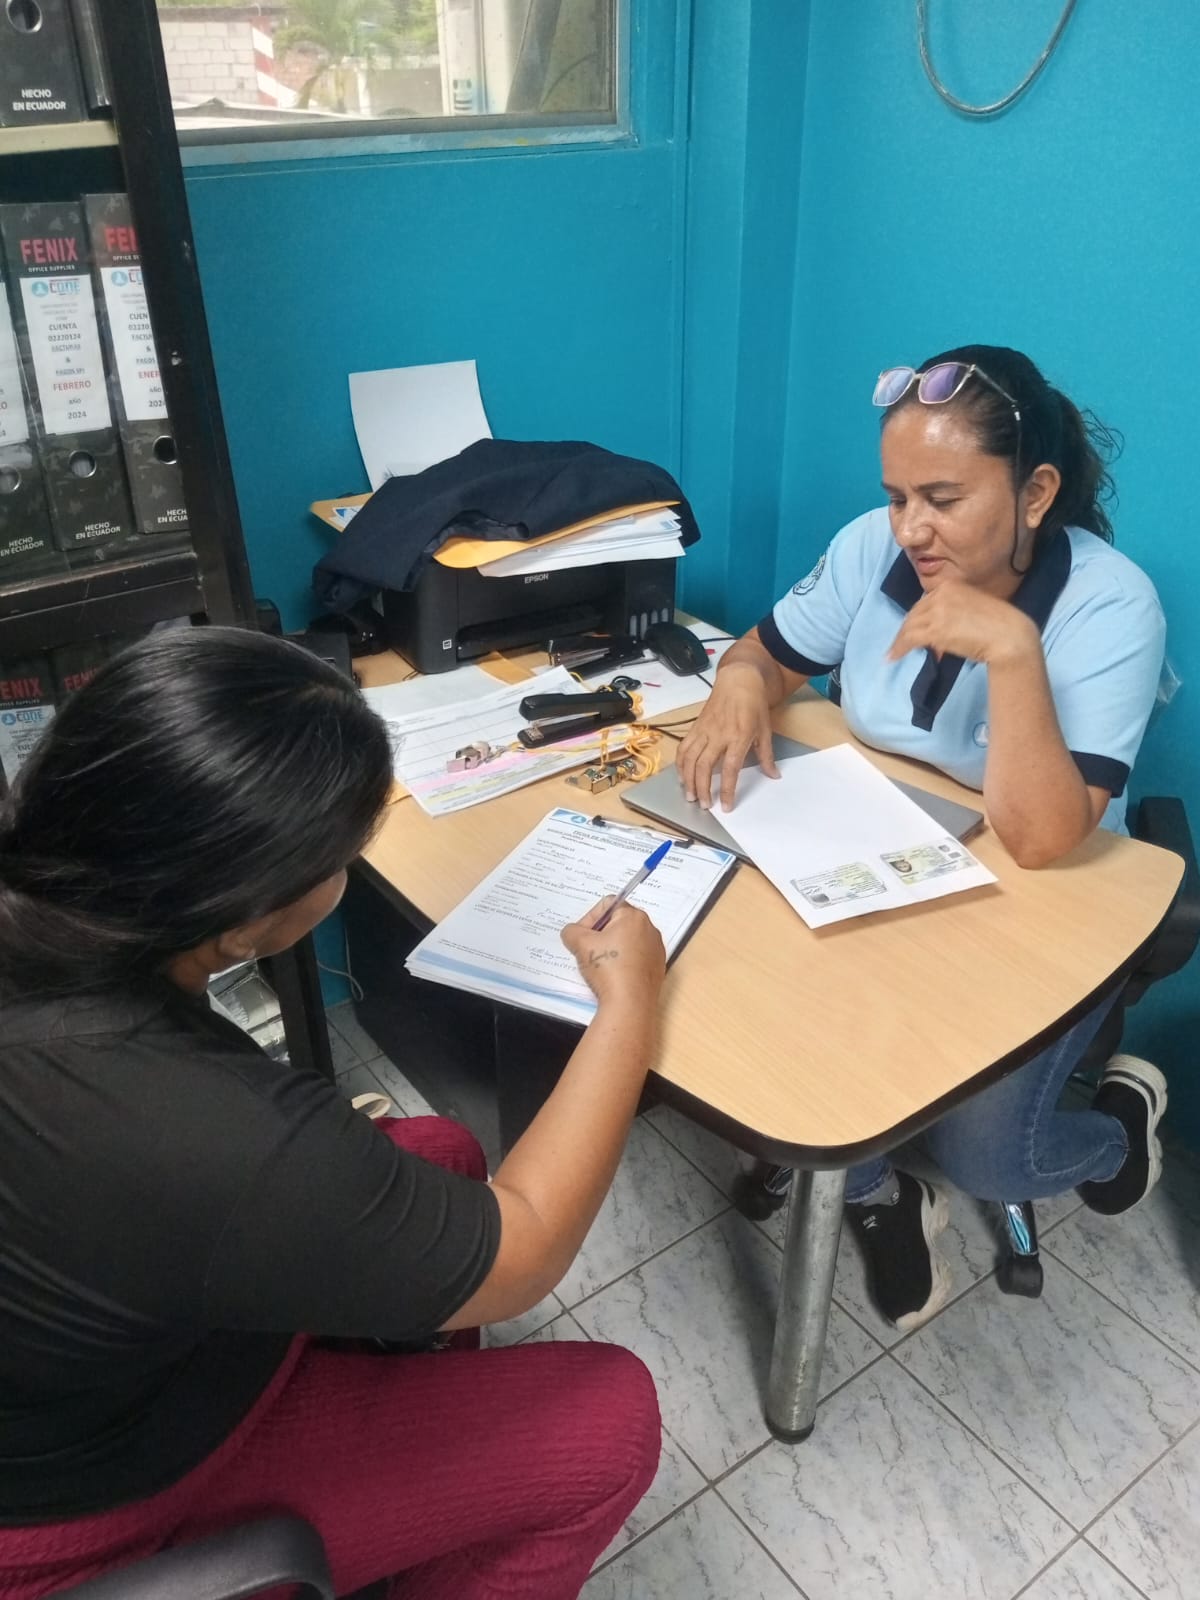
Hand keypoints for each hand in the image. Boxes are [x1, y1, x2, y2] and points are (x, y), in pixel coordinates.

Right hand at [561, 901, 665, 1007]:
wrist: (629, 1004)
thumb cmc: (609, 969)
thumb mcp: (580, 944)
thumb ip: (571, 931)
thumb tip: (572, 932)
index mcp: (634, 916)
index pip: (607, 905)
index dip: (590, 918)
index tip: (582, 936)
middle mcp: (650, 929)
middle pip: (618, 922)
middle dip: (600, 934)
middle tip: (588, 950)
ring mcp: (656, 949)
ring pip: (627, 941)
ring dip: (611, 948)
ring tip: (600, 965)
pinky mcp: (657, 968)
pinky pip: (636, 957)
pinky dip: (623, 962)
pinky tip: (613, 976)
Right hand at [676, 662, 778, 810]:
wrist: (738, 681)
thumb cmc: (754, 705)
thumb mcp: (765, 729)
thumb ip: (767, 755)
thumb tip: (773, 775)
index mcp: (739, 737)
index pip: (731, 769)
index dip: (728, 790)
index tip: (726, 807)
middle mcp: (719, 735)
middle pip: (704, 767)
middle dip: (703, 789)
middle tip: (704, 805)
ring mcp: (704, 731)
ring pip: (689, 759)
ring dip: (688, 780)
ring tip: (690, 796)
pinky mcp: (695, 727)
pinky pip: (683, 748)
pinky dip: (680, 764)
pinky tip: (682, 776)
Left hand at [888, 581, 1040, 666]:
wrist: (1010, 636)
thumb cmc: (1001, 625)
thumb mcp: (974, 608)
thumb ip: (954, 613)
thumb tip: (938, 634)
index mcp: (952, 585)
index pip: (926, 601)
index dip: (918, 616)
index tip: (914, 627)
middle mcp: (942, 594)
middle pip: (915, 612)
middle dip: (906, 628)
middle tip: (900, 642)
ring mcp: (937, 611)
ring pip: (909, 626)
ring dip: (900, 640)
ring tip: (894, 652)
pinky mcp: (935, 630)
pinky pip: (909, 639)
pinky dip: (899, 648)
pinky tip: (893, 657)